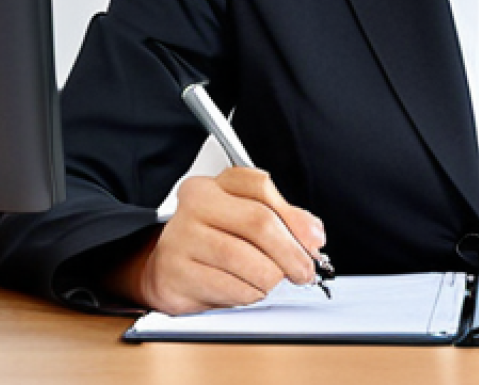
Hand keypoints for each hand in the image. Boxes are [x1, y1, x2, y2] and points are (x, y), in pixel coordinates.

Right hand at [107, 168, 327, 314]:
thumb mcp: (243, 219)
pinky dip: (249, 294)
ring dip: (270, 277)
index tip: (313, 240)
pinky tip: (249, 291)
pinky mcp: (175, 275)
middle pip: (257, 221)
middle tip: (305, 270)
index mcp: (212, 185)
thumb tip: (313, 234)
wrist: (164, 269)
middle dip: (290, 251)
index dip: (294, 216)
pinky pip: (228, 287)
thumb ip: (281, 219)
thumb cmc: (210, 240)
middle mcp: (194, 205)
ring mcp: (181, 238)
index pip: (260, 186)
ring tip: (272, 281)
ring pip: (243, 258)